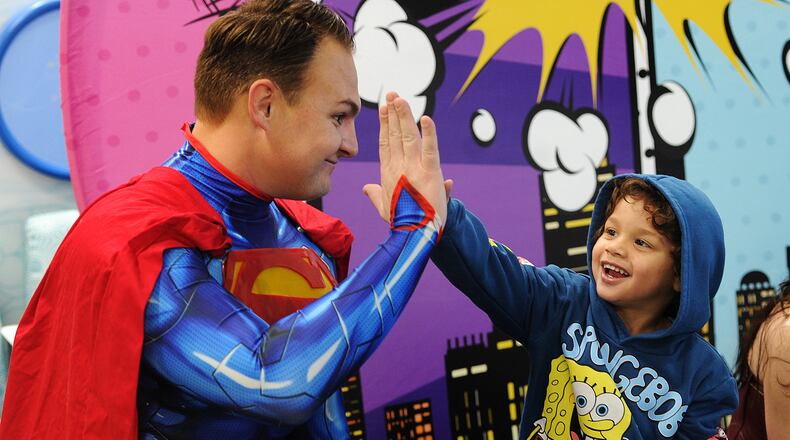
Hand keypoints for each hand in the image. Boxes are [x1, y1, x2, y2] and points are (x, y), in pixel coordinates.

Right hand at [363, 92, 451, 226]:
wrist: (415, 236)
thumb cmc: (401, 223)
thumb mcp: (384, 208)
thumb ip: (376, 195)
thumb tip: (367, 188)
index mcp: (388, 174)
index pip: (385, 143)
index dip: (384, 124)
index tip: (384, 108)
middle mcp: (398, 168)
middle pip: (394, 135)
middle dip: (393, 113)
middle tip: (392, 94)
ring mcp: (413, 169)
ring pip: (407, 137)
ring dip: (404, 116)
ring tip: (400, 99)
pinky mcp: (430, 173)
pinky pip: (430, 149)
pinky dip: (429, 133)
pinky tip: (426, 118)